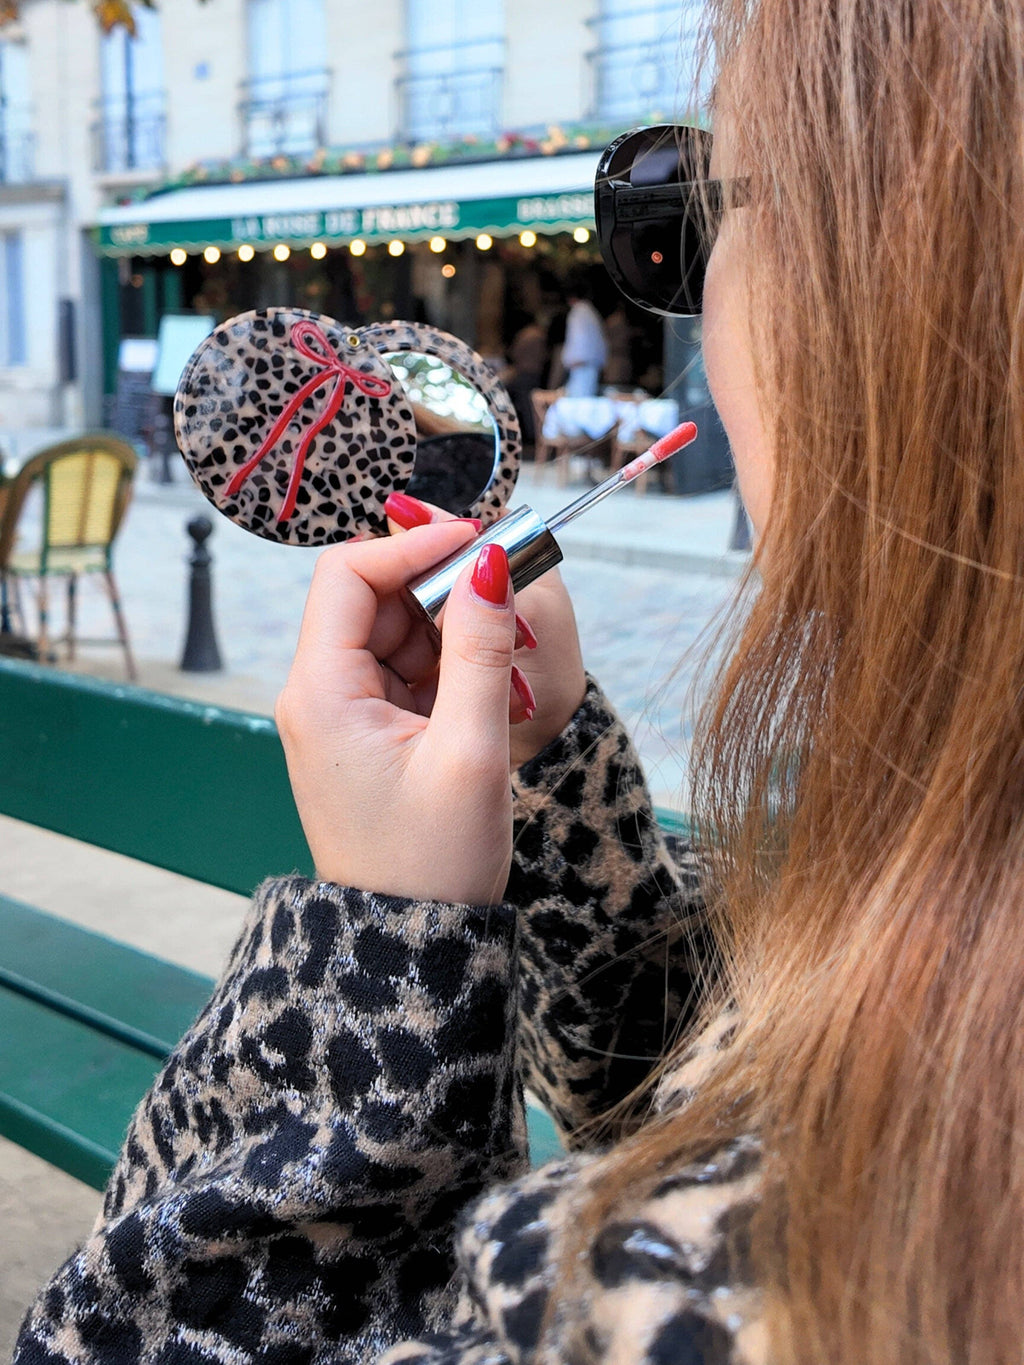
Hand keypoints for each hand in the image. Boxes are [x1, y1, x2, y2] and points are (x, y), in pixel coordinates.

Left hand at [276, 522, 520, 903]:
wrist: (410, 944)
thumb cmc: (432, 862)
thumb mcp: (469, 750)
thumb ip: (479, 648)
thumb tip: (491, 560)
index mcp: (320, 693)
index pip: (348, 574)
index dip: (413, 547)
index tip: (482, 543)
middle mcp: (318, 696)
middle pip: (376, 600)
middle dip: (447, 596)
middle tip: (512, 614)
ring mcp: (341, 716)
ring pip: (399, 636)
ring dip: (458, 639)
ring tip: (507, 675)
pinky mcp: (368, 735)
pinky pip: (409, 676)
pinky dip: (453, 675)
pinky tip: (491, 700)